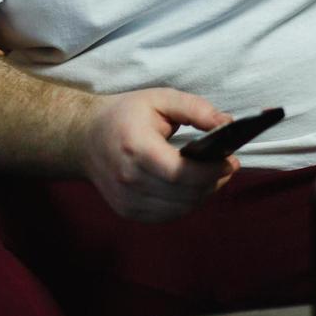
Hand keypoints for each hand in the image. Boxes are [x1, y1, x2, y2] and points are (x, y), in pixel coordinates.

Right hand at [80, 88, 240, 222]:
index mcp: (136, 148)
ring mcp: (126, 200)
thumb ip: (196, 109)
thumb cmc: (125, 115)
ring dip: (203, 194)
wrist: (85, 138)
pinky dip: (186, 203)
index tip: (231, 161)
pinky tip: (192, 187)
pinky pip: (167, 215)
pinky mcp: (128, 211)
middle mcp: (128, 179)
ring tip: (212, 175)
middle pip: (183, 194)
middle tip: (227, 166)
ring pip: (179, 209)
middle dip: (213, 182)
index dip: (211, 172)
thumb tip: (227, 123)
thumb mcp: (160, 99)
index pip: (180, 173)